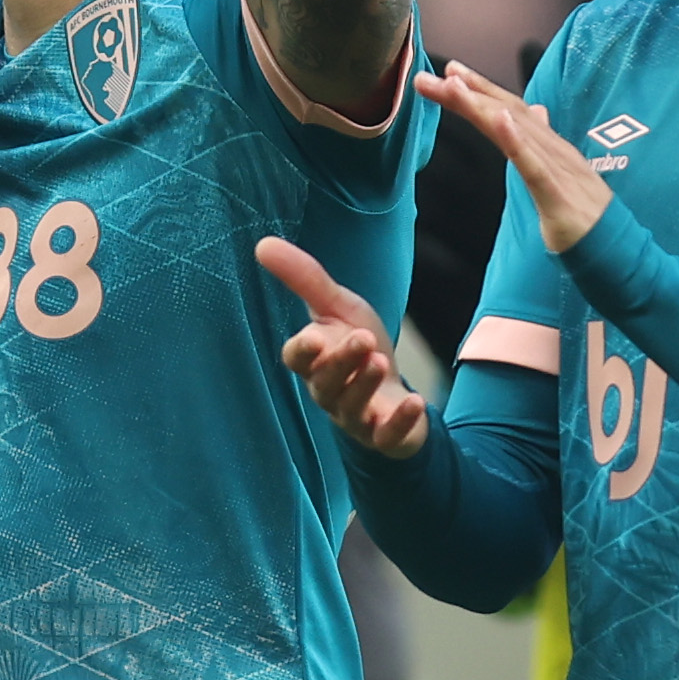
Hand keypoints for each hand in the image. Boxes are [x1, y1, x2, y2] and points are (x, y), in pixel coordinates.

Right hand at [264, 237, 428, 457]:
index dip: (303, 352)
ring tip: (380, 361)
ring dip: (365, 385)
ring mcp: (355, 417)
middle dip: (343, 361)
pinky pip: (386, 435)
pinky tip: (416, 402)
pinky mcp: (383, 435)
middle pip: (325, 382)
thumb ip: (304, 279)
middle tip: (364, 339)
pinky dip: (400, 421)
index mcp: (313, 362)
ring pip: (351, 407)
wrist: (393, 394)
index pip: (296, 359)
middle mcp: (328, 392)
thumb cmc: (360, 348)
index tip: (314, 338)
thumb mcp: (338, 308)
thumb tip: (263, 243)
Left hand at [418, 60, 612, 253]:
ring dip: (482, 105)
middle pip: (504, 112)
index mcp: (548, 146)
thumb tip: (536, 110)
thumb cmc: (584, 211)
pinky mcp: (557, 194)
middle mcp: (551, 149)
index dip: (481, 89)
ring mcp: (556, 168)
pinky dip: (515, 140)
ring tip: (454, 86)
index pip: (510, 109)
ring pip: (514, 131)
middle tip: (428, 77)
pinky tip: (498, 120)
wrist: (614, 249)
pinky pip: (533, 165)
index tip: (449, 71)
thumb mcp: (558, 172)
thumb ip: (542, 143)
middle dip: (466, 92)